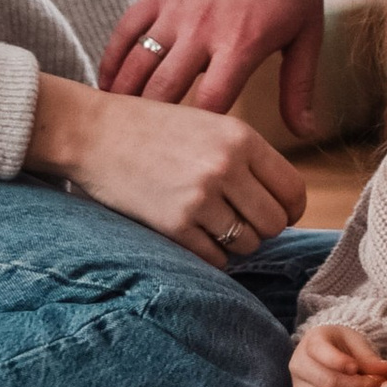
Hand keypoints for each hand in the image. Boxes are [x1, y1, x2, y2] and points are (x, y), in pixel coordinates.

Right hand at [28, 72, 305, 271]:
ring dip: (235, 243)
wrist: (93, 133)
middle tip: (239, 220)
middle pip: (275, 223)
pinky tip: (193, 234)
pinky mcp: (174, 224)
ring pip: (248, 244)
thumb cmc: (153, 130)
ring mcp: (200, 197)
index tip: (277, 214)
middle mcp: (226, 166)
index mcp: (241, 137)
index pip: (293, 190)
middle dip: (262, 228)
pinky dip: (210, 256)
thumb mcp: (209, 126)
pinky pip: (216, 260)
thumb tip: (282, 203)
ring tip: (211, 224)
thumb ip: (246, 158)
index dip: (290, 209)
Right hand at [100, 0, 326, 134]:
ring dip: (124, 99)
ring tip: (117, 127)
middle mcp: (202, 29)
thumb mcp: (306, 34)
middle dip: (153, 126)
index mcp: (240, 43)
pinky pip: (125, 31)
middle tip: (144, 154)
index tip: (194, 158)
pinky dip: (111, 60)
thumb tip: (305, 134)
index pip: (211, 105)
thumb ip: (299, 87)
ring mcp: (175, 10)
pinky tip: (105, 87)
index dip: (199, 136)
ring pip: (137, 64)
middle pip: (164, 91)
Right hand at [291, 323, 386, 386]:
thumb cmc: (342, 344)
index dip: (340, 362)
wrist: (327, 353)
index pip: (321, 353)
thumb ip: (369, 357)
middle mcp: (299, 365)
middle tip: (378, 386)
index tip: (358, 368)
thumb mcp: (356, 342)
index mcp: (311, 341)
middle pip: (329, 382)